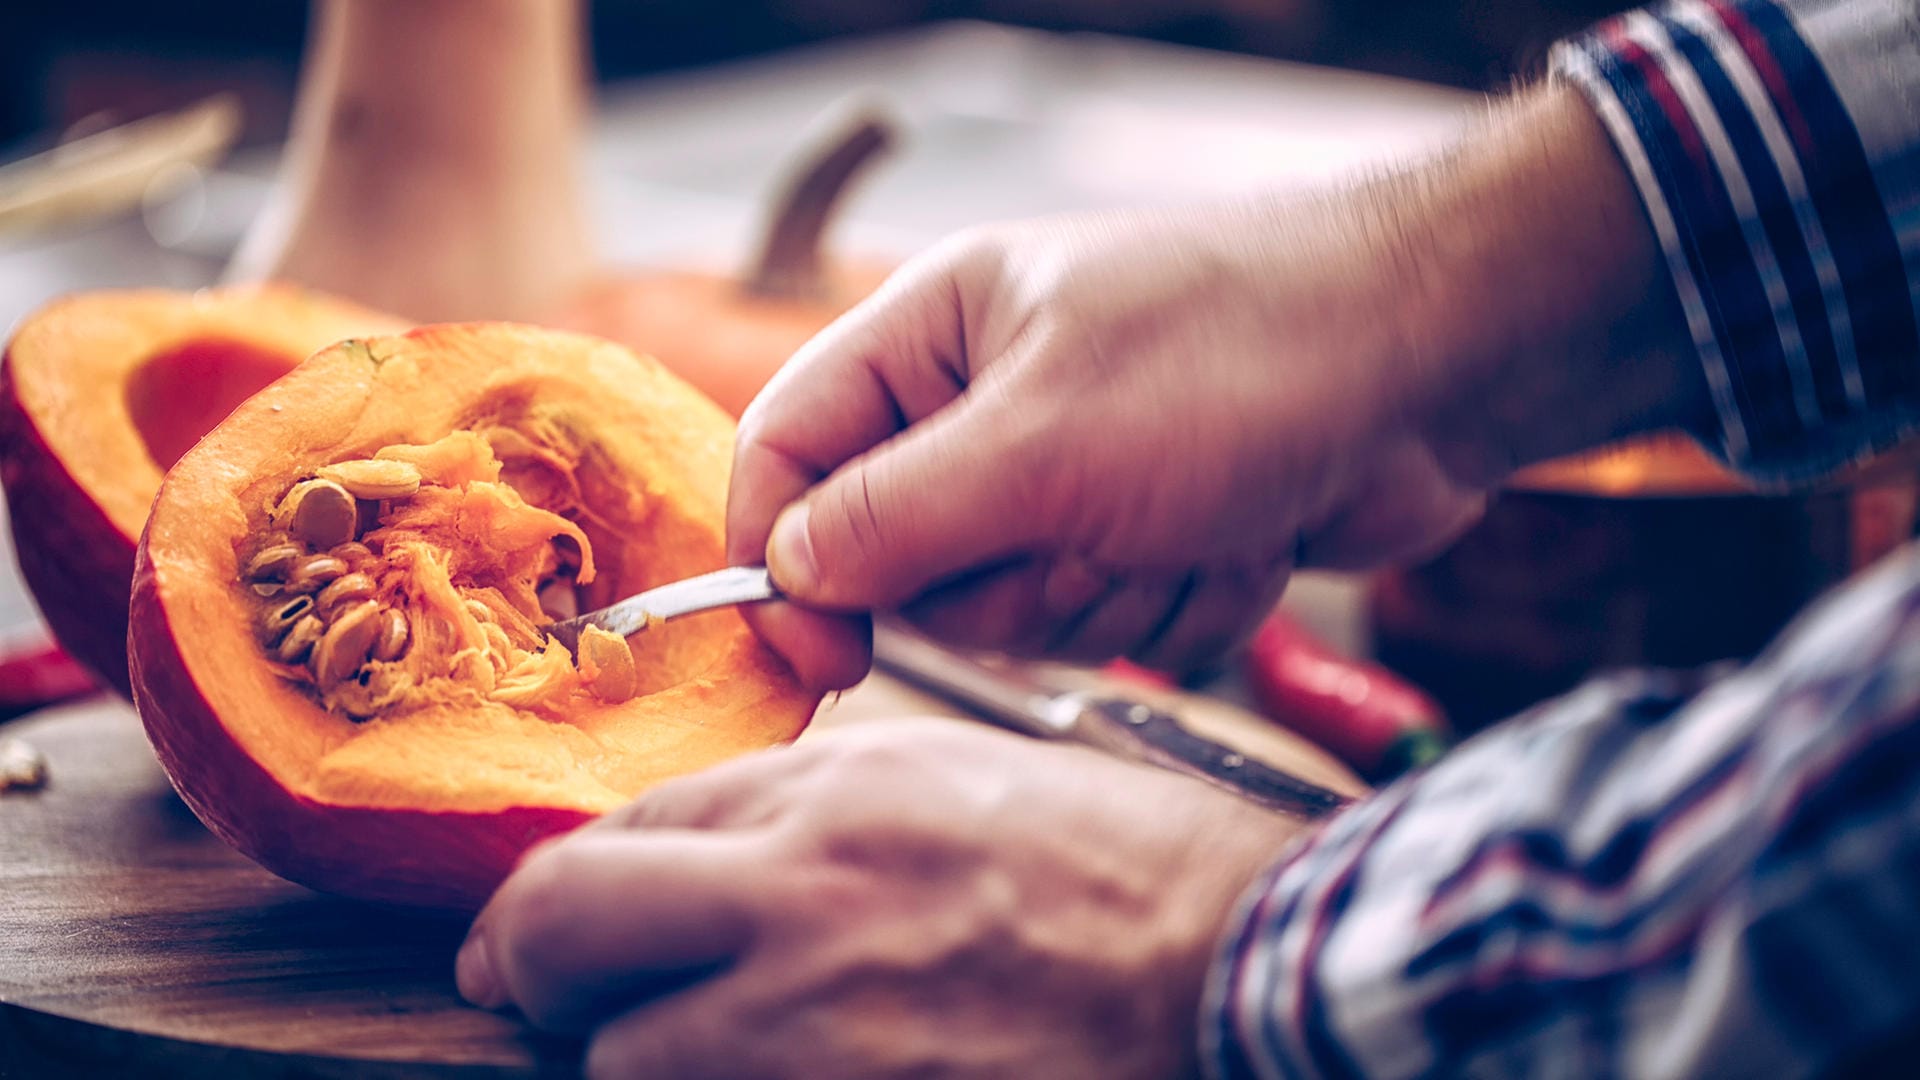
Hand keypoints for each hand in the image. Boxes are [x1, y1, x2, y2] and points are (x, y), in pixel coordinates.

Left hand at [455, 720, 1303, 1079]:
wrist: (1249, 976)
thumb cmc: (1127, 872)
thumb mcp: (962, 780)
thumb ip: (814, 807)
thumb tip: (691, 860)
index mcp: (838, 798)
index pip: (629, 831)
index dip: (564, 889)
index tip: (539, 931)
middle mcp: (808, 901)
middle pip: (571, 929)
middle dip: (533, 963)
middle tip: (526, 988)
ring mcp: (823, 1033)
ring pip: (626, 1061)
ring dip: (636, 1056)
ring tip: (690, 1046)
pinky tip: (765, 1073)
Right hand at [729, 86, 1704, 688]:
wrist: (1441, 366)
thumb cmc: (1242, 357)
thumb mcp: (1043, 443)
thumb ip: (897, 519)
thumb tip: (790, 574)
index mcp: (935, 337)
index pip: (791, 451)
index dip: (783, 558)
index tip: (820, 653)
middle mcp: (989, 407)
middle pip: (904, 563)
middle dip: (1007, 581)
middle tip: (1087, 530)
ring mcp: (1075, 474)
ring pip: (1014, 613)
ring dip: (1109, 591)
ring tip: (1186, 514)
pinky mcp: (1151, 532)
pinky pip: (1111, 624)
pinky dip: (1182, 598)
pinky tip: (1243, 530)